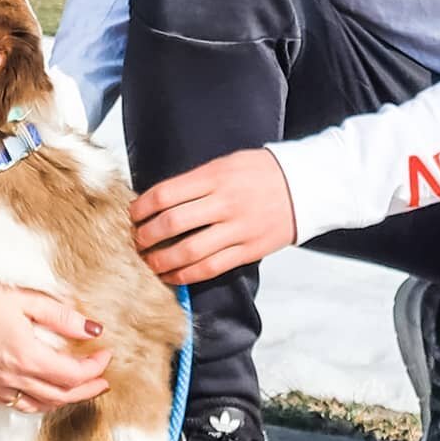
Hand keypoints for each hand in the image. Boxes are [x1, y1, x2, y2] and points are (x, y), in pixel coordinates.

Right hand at [0, 272, 110, 413]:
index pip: (73, 374)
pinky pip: (16, 404)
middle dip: (87, 389)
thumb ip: (62, 317)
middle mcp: (12, 377)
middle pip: (60, 395)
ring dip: (63, 399)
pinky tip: (42, 393)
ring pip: (39, 406)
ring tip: (78, 389)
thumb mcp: (27, 300)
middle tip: (102, 379)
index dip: (94, 367)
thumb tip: (92, 329)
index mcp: (27, 356)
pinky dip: (37, 403)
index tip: (104, 353)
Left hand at [131, 149, 296, 285]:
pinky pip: (211, 267)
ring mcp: (238, 228)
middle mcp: (224, 203)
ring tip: (149, 262)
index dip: (142, 207)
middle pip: (172, 223)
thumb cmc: (261, 171)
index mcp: (215, 176)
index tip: (132, 215)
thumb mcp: (225, 163)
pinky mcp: (249, 250)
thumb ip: (195, 182)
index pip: (166, 194)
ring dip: (162, 260)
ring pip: (189, 251)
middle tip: (136, 240)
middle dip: (147, 236)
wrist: (307, 185)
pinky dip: (186, 275)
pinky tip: (172, 276)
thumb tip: (159, 201)